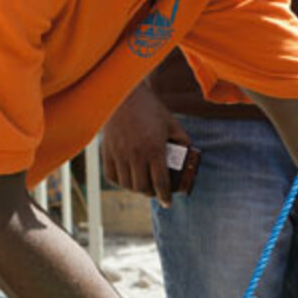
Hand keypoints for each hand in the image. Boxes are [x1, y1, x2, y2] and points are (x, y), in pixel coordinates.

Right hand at [99, 84, 190, 206]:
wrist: (125, 95)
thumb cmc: (151, 109)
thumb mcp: (172, 124)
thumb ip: (183, 141)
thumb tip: (190, 156)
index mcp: (154, 149)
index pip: (160, 182)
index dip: (165, 196)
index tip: (167, 202)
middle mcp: (135, 154)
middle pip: (142, 187)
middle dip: (151, 194)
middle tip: (156, 192)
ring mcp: (119, 154)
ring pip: (127, 184)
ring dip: (136, 189)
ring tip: (143, 186)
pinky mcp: (107, 151)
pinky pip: (111, 176)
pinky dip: (120, 182)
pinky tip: (127, 179)